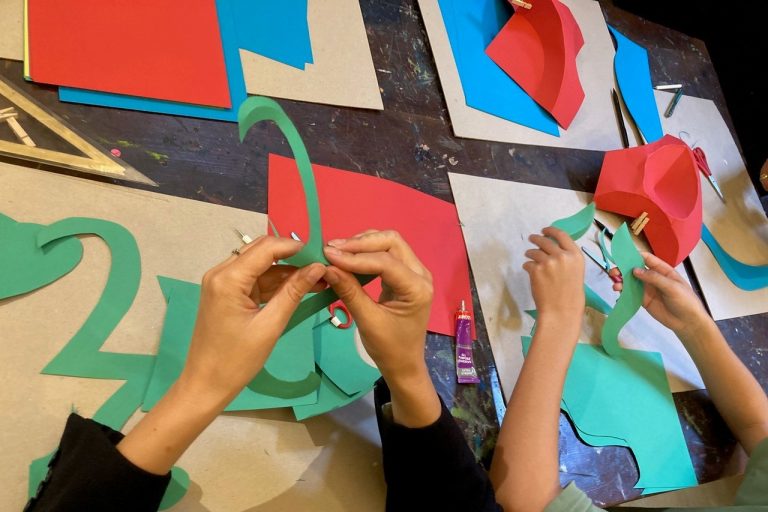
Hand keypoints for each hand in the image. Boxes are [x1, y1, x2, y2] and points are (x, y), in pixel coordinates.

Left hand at [180, 236, 325, 404]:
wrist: (206, 384)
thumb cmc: (236, 360)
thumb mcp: (270, 325)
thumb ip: (293, 292)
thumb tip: (318, 268)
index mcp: (228, 278)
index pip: (266, 248)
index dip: (295, 247)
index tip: (322, 254)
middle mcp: (221, 273)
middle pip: (262, 251)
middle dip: (293, 256)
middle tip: (322, 266)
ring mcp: (222, 282)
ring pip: (260, 265)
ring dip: (287, 270)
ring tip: (318, 279)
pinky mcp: (227, 293)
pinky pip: (255, 279)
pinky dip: (276, 282)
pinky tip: (299, 287)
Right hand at [322, 230, 439, 427]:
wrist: (404, 364)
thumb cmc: (389, 348)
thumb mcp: (367, 321)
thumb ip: (349, 291)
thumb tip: (326, 267)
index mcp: (417, 288)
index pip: (385, 262)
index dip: (356, 256)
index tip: (328, 255)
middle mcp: (420, 274)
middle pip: (391, 242)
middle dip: (361, 242)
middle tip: (332, 249)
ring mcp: (414, 272)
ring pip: (389, 244)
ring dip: (363, 244)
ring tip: (336, 251)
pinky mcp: (405, 274)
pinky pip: (386, 254)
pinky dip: (366, 252)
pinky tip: (348, 257)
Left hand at [523, 227, 584, 321]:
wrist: (561, 310)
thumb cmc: (571, 294)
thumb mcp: (576, 271)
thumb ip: (567, 258)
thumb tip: (553, 248)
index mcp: (575, 255)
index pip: (562, 235)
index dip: (551, 230)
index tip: (545, 230)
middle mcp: (562, 256)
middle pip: (545, 240)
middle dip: (536, 238)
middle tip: (532, 238)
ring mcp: (548, 262)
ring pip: (534, 251)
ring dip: (530, 253)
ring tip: (529, 255)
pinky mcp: (535, 270)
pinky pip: (528, 264)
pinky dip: (527, 266)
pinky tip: (530, 271)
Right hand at [612, 251, 710, 339]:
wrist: (687, 322)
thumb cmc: (685, 301)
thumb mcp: (672, 287)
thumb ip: (654, 278)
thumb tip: (635, 270)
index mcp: (662, 270)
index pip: (647, 259)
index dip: (635, 256)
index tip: (622, 256)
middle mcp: (653, 278)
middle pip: (635, 270)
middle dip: (623, 269)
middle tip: (613, 272)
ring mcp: (647, 289)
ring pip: (631, 282)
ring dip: (621, 282)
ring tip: (615, 286)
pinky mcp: (643, 300)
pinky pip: (631, 294)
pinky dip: (623, 293)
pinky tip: (618, 293)